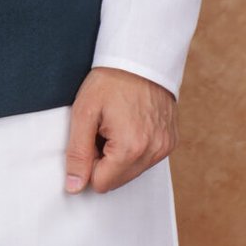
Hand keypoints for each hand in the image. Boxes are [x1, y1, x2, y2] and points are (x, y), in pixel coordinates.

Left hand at [64, 66, 177, 193]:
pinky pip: (147, 159)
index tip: (91, 137)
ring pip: (132, 171)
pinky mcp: (171, 141)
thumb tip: (74, 187)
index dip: (89, 163)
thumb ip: (78, 154)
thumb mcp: (84, 114)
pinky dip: (136, 148)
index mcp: (130, 148)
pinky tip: (132, 125)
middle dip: (105, 161)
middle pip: (118, 181)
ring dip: (120, 156)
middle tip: (104, 130)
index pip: (101, 183)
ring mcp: (165, 147)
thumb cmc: (110, 82)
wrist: (141, 58)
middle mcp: (153, 151)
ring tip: (118, 125)